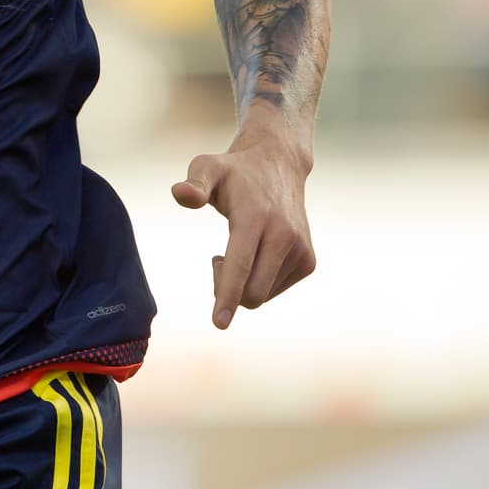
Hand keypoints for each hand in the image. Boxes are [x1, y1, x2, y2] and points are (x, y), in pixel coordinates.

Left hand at [171, 133, 314, 328]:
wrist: (279, 165)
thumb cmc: (234, 171)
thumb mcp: (207, 167)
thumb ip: (194, 184)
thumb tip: (181, 194)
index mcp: (256, 217)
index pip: (241, 265)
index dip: (228, 296)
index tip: (219, 323)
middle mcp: (284, 235)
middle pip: (251, 292)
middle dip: (227, 289)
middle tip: (217, 260)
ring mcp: (300, 250)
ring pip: (262, 295)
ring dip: (242, 283)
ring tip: (239, 248)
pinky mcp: (308, 261)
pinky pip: (274, 290)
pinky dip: (259, 281)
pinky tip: (257, 254)